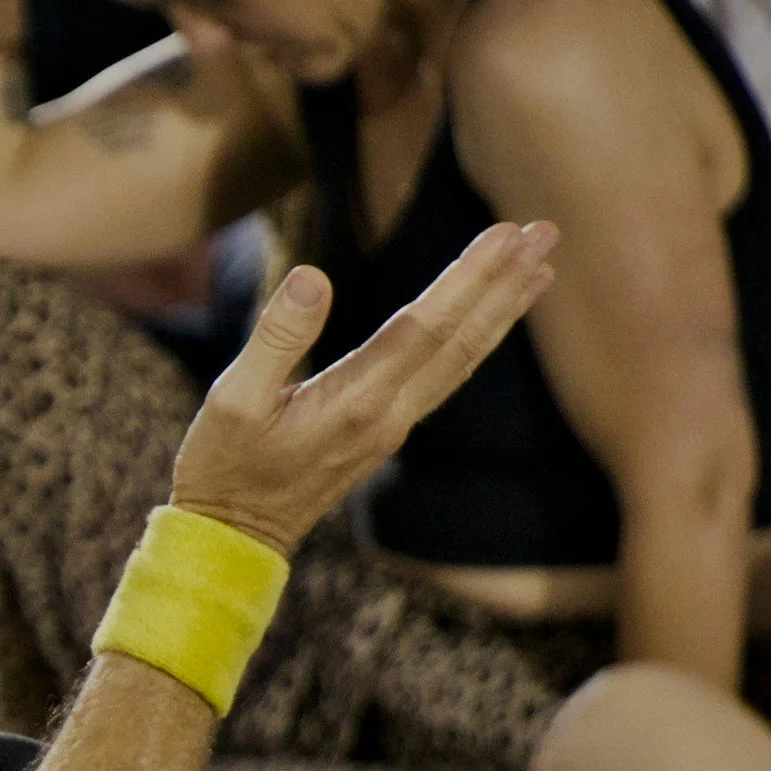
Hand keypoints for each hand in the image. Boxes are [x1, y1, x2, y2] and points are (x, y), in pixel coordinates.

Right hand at [171, 222, 557, 554]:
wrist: (233, 538)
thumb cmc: (223, 466)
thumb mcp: (231, 400)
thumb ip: (275, 338)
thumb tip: (313, 277)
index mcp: (354, 403)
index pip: (425, 327)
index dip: (469, 277)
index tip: (505, 233)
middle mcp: (387, 416)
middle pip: (459, 340)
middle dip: (505, 282)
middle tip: (547, 231)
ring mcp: (392, 427)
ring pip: (461, 360)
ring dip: (503, 309)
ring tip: (540, 265)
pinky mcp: (386, 432)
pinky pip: (446, 377)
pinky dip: (478, 339)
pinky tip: (492, 318)